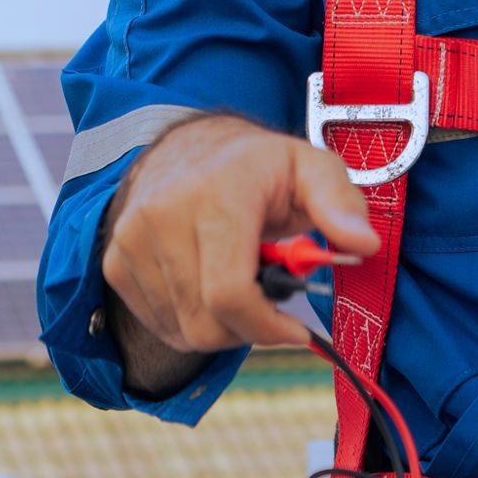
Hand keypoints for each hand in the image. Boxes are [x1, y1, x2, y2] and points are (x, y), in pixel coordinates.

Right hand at [102, 115, 379, 356]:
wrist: (186, 147)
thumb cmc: (258, 168)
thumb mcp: (311, 169)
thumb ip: (341, 203)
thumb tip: (363, 244)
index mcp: (216, 194)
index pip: (230, 294)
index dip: (267, 328)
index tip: (295, 330)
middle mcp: (162, 215)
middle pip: (206, 322)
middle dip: (249, 329)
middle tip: (269, 301)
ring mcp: (131, 240)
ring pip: (184, 330)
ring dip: (221, 326)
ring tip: (237, 283)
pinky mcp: (114, 262)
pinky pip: (159, 325)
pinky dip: (191, 321)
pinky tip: (207, 287)